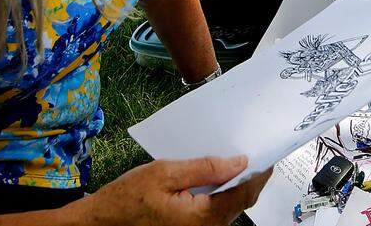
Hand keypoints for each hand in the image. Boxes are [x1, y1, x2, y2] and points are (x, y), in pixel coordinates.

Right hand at [77, 155, 270, 225]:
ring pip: (231, 207)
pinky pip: (217, 212)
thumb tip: (239, 162)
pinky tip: (219, 177)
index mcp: (203, 218)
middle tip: (257, 152)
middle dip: (251, 177)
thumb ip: (204, 167)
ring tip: (238, 160)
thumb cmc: (126, 200)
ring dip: (237, 185)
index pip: (244, 193)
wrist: (102, 223)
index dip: (259, 172)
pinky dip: (222, 194)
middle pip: (241, 201)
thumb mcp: (165, 172)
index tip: (267, 154)